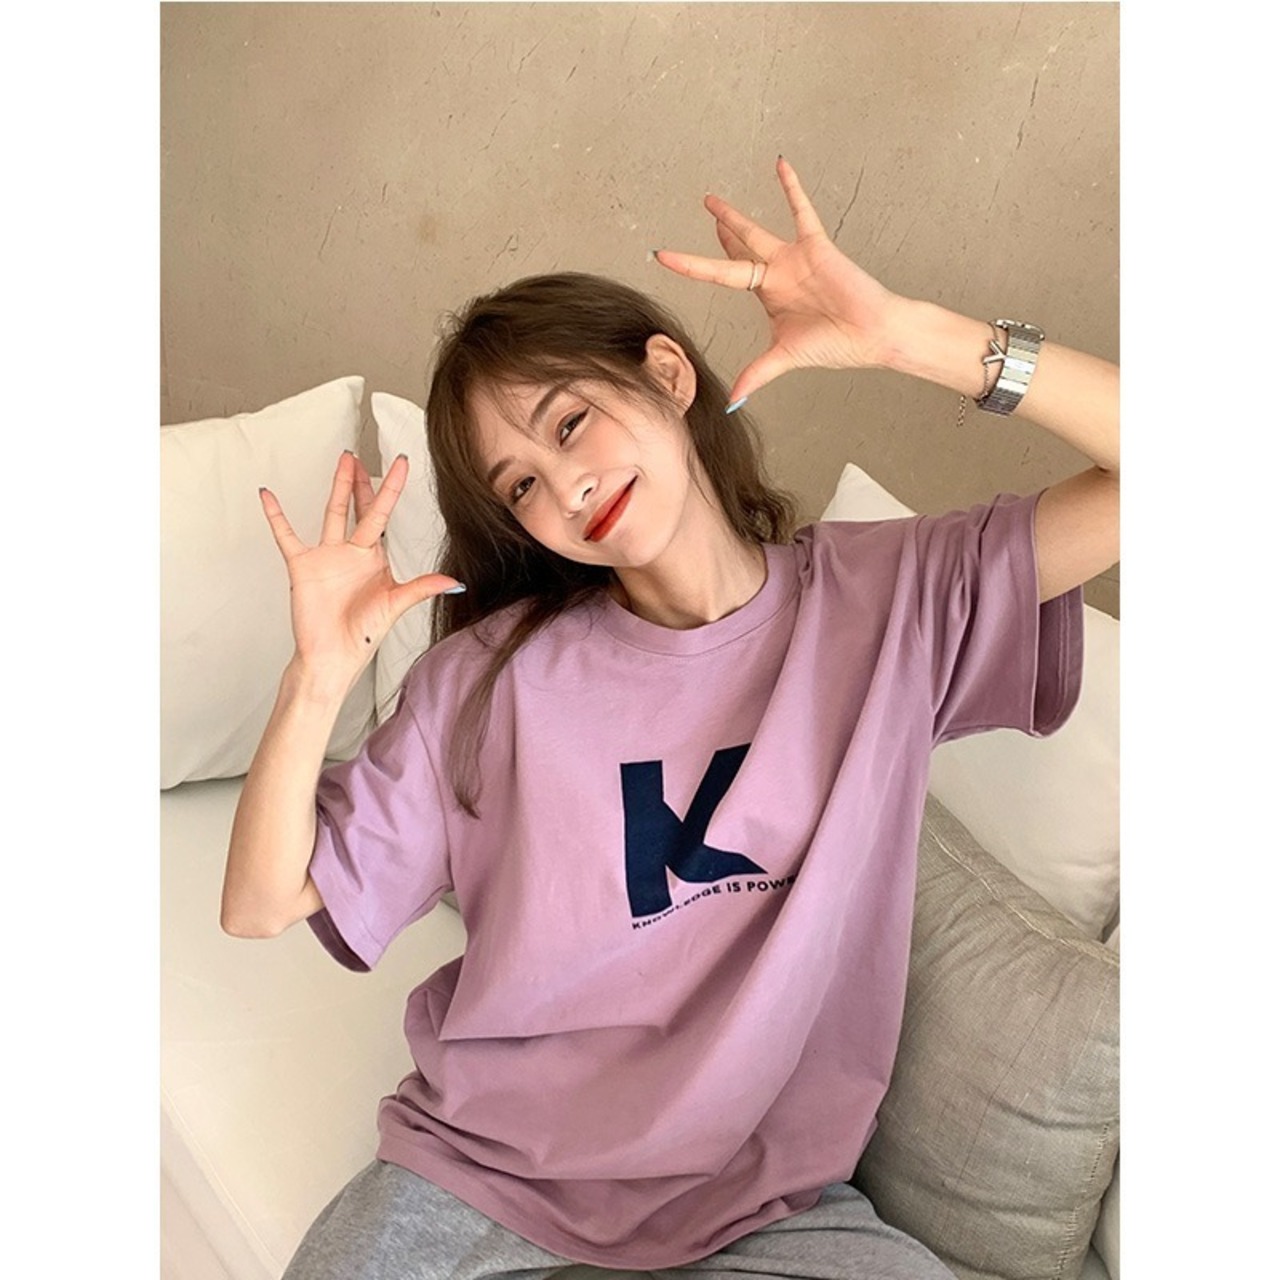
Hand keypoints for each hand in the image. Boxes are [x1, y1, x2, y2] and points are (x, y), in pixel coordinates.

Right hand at [259, 452, 460, 681]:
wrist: (332, 657)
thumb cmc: (363, 637)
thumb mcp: (396, 606)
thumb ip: (422, 588)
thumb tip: (456, 582)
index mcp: (375, 558)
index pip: (384, 515)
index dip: (392, 489)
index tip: (402, 463)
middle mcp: (352, 553)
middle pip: (357, 507)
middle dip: (360, 481)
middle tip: (361, 456)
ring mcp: (326, 556)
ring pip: (331, 513)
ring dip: (336, 487)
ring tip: (342, 461)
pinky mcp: (302, 566)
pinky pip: (286, 535)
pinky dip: (276, 515)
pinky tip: (268, 494)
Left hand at [654, 156, 903, 405]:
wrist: (871, 335)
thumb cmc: (835, 345)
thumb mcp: (784, 358)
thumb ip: (756, 374)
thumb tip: (731, 402)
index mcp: (768, 296)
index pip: (724, 275)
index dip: (694, 266)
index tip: (667, 256)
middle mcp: (777, 274)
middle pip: (738, 249)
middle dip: (721, 231)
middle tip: (707, 209)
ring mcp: (794, 258)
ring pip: (756, 231)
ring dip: (734, 216)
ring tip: (712, 199)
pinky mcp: (816, 246)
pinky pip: (801, 211)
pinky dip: (791, 188)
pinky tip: (780, 164)